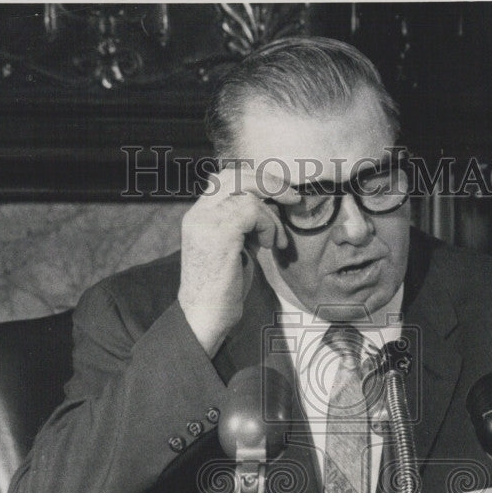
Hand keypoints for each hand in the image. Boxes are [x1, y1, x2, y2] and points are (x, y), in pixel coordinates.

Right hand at [178, 165, 298, 356]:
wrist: (205, 317)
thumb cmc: (223, 290)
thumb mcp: (237, 248)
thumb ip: (247, 225)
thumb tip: (272, 206)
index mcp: (199, 216)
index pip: (227, 179)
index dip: (257, 180)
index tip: (281, 195)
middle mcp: (198, 214)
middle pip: (236, 175)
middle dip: (270, 182)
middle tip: (293, 199)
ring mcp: (205, 222)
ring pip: (248, 194)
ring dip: (272, 217)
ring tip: (275, 242)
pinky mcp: (218, 233)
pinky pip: (253, 211)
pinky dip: (269, 226)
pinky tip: (268, 246)